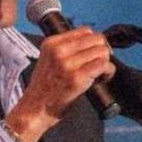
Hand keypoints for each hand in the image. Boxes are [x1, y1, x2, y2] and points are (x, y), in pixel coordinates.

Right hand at [7, 27, 115, 141]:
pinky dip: (107, 72)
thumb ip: (66, 49)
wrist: (34, 110)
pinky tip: (101, 79)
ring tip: (97, 74)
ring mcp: (68, 64)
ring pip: (102, 51)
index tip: (92, 55)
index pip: (85, 31)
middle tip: (97, 65)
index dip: (94, 42)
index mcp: (51, 44)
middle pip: (97, 39)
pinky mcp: (77, 77)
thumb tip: (95, 43)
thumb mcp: (48, 60)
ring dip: (105, 63)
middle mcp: (59, 51)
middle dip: (102, 51)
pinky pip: (104, 65)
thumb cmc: (44, 89)